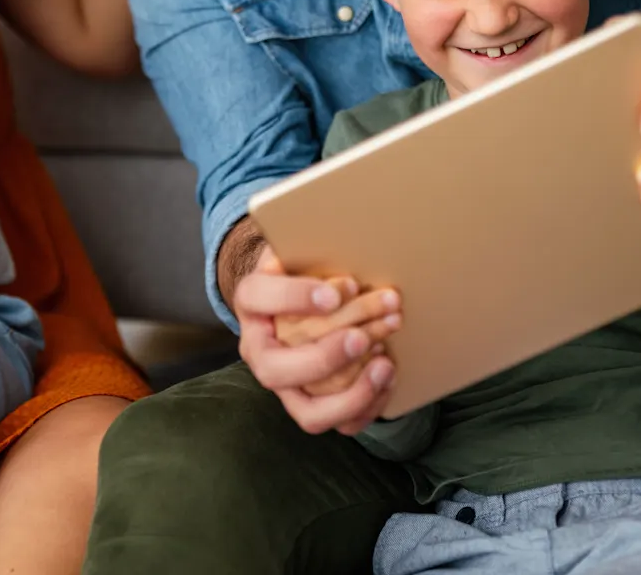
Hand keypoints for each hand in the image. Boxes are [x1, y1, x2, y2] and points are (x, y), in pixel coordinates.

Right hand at [234, 246, 398, 435]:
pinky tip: (389, 375)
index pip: (258, 297)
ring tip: (385, 364)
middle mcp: (260, 352)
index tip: (337, 291)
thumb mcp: (297, 247)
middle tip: (363, 337)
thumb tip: (328, 217)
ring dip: (351, 394)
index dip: (295, 297)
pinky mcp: (313, 404)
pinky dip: (368, 407)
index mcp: (251, 304)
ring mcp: (286, 385)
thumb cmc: (302, 269)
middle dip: (324, 357)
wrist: (297, 298)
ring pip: (308, 412)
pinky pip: (339, 423)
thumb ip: (305, 240)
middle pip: (276, 370)